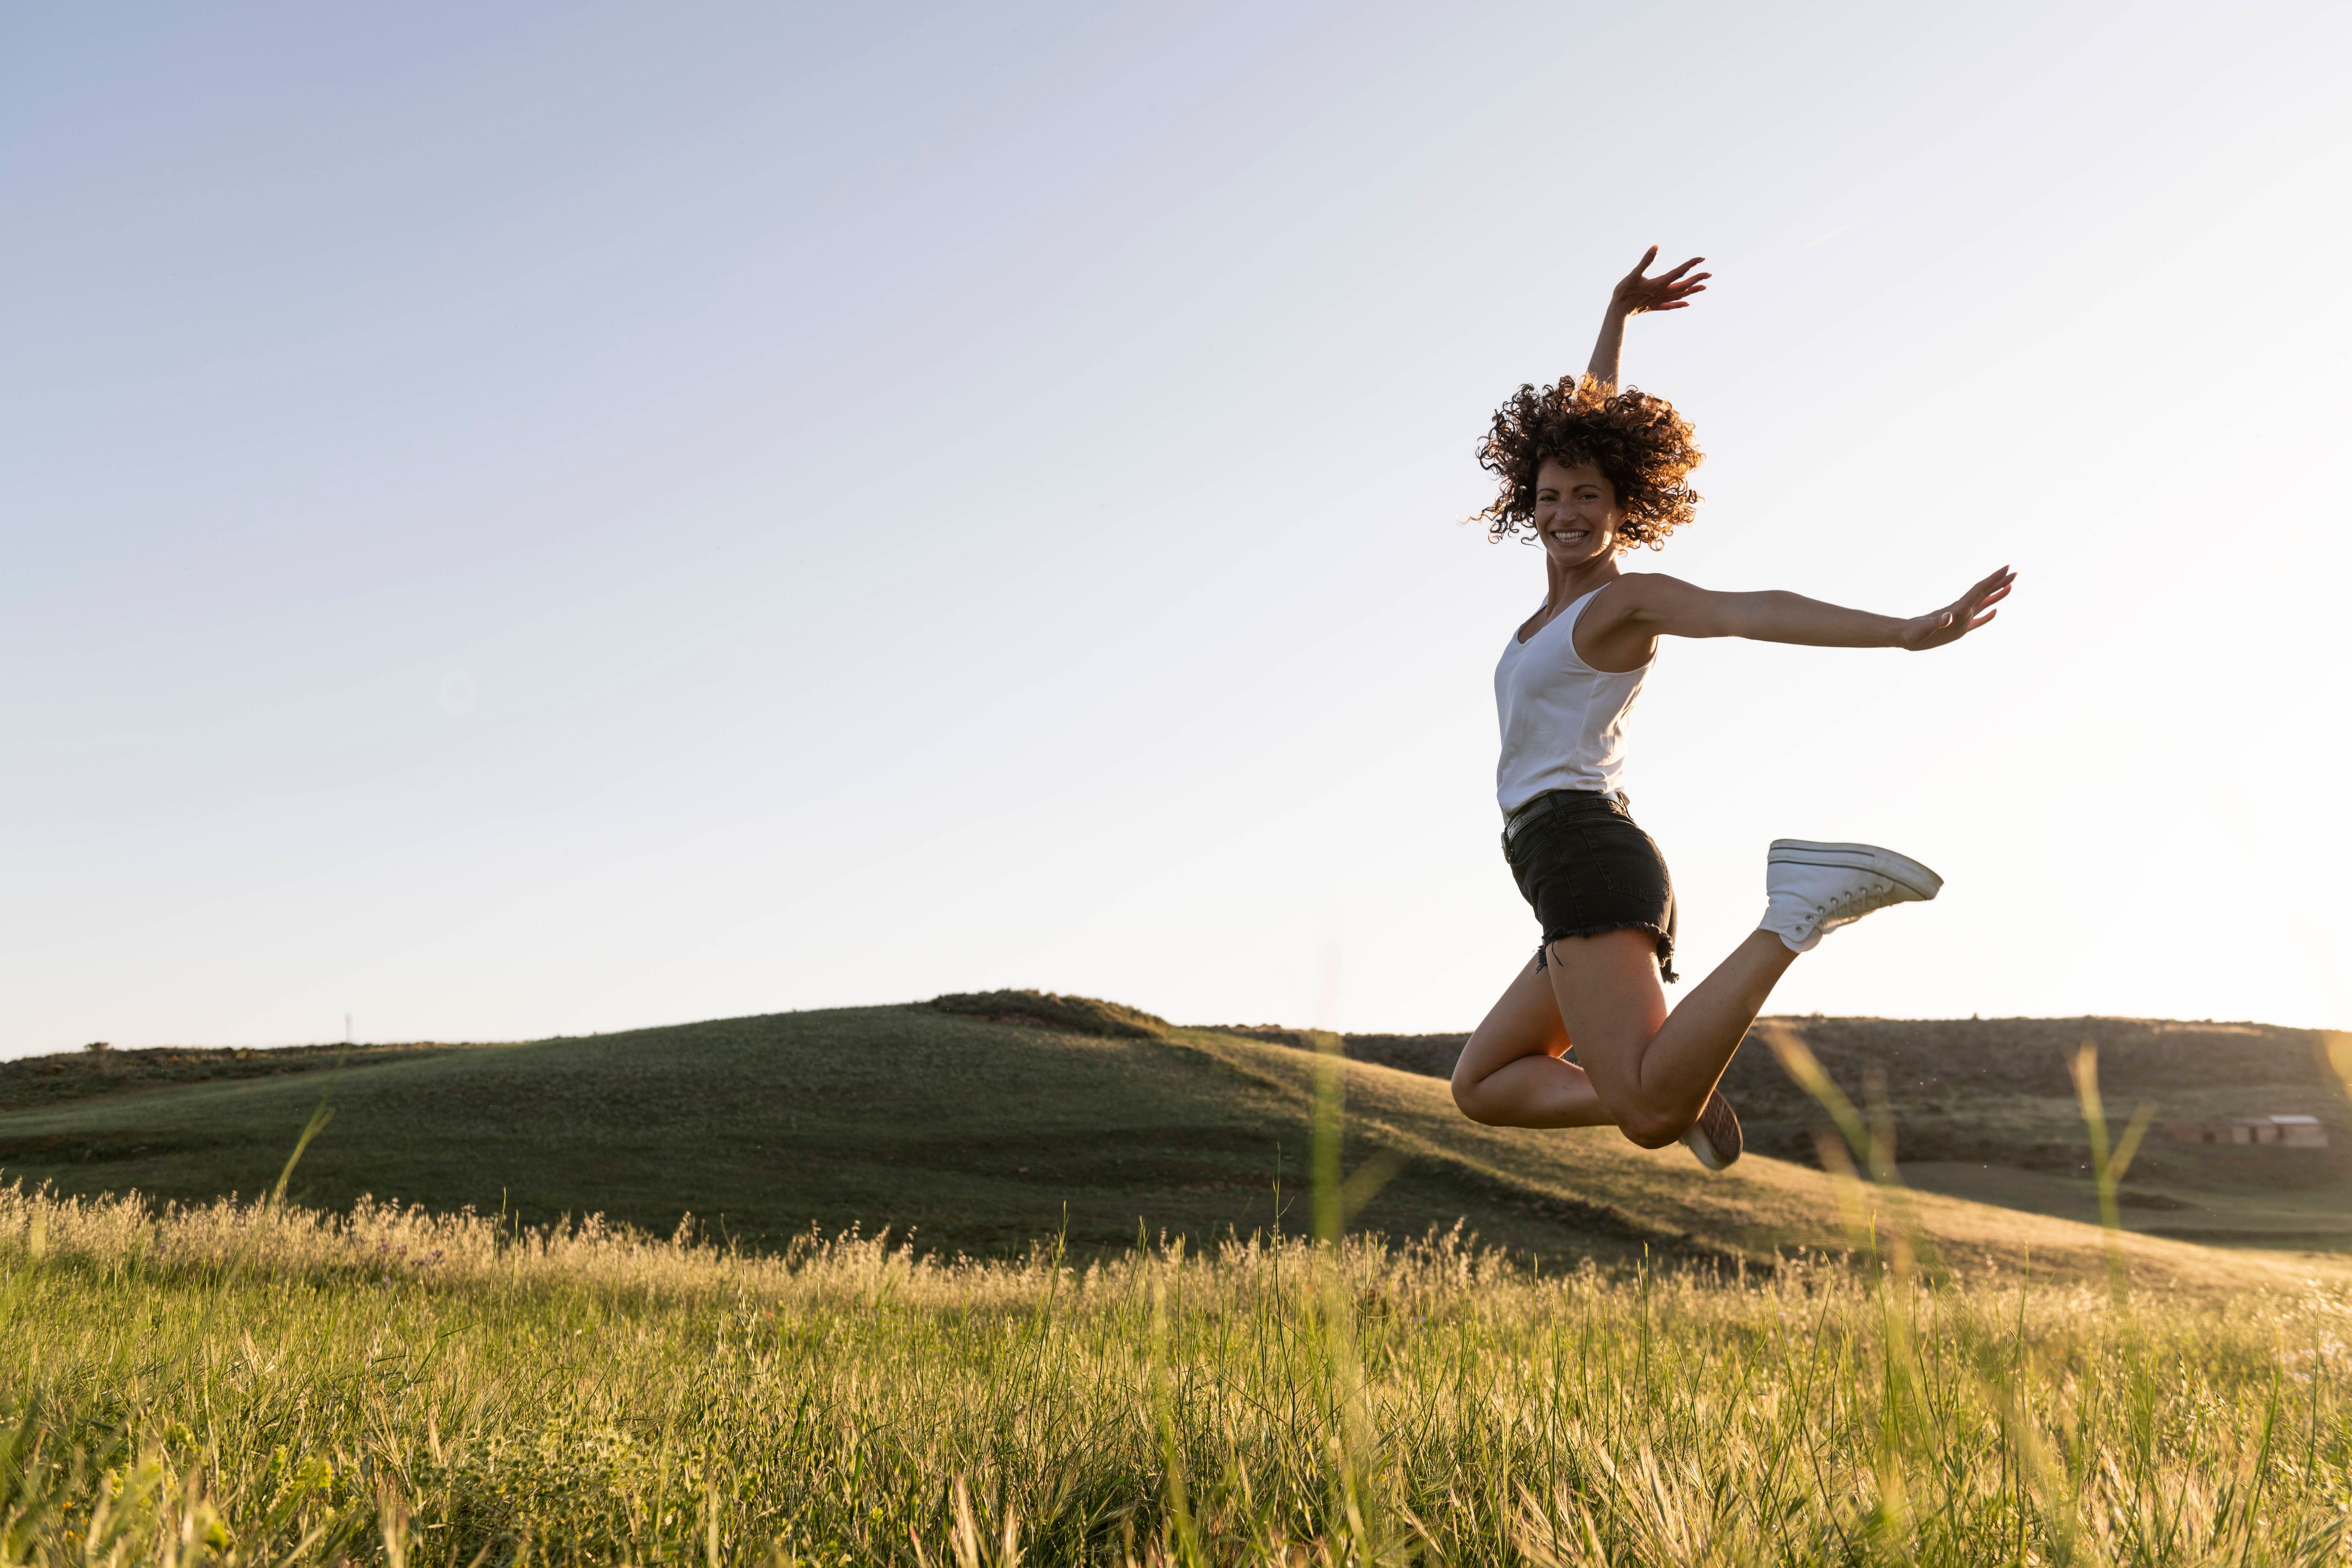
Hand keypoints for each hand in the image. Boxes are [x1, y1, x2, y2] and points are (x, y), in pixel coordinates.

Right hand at [1608, 245, 1709, 316]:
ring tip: (1704, 287)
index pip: (1680, 271)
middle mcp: (1663, 292)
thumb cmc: (1624, 292)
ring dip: (1693, 291)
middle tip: (1709, 274)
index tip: (1702, 258)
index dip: (1691, 264)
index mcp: (1660, 283)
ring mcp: (1660, 300)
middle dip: (1697, 278)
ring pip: (1680, 295)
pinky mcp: (1655, 306)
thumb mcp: (1634, 274)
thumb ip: (1646, 261)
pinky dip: (1680, 304)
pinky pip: (1671, 305)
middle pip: (1684, 285)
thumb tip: (1656, 247)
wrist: (1618, 311)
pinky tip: (1687, 304)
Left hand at [1899, 566, 2016, 650]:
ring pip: (1984, 604)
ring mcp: (1961, 619)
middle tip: (2015, 572)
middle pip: (1984, 593)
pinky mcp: (1958, 629)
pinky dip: (1988, 616)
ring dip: (1997, 595)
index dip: (1993, 579)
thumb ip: (1937, 622)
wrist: (1906, 636)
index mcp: (1958, 608)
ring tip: (2011, 586)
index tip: (2007, 568)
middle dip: (2000, 582)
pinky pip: (1978, 620)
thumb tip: (1949, 616)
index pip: (1979, 590)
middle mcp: (1962, 610)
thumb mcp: (1924, 628)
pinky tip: (1995, 612)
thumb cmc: (1914, 633)